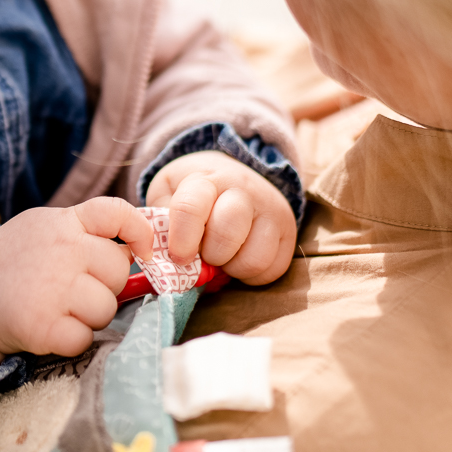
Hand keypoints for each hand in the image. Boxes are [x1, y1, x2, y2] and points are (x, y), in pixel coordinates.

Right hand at [0, 197, 152, 366]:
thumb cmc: (19, 260)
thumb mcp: (47, 228)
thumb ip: (87, 231)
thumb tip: (136, 247)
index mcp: (65, 223)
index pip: (116, 212)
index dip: (140, 231)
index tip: (144, 251)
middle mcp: (63, 251)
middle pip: (119, 271)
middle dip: (106, 284)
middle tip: (76, 287)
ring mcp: (54, 289)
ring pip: (106, 308)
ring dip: (91, 315)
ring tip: (62, 307)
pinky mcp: (44, 327)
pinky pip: (85, 338)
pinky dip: (74, 339)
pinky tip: (53, 327)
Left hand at [145, 151, 295, 285]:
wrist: (231, 176)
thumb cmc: (192, 193)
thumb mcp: (167, 195)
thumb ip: (162, 223)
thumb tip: (167, 261)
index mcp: (205, 179)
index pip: (190, 208)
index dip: (182, 241)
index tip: (179, 257)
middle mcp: (243, 189)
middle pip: (227, 234)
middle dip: (211, 255)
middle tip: (204, 254)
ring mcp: (270, 208)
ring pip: (254, 258)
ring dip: (232, 269)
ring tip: (223, 257)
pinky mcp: (289, 229)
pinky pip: (273, 269)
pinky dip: (253, 275)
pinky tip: (240, 260)